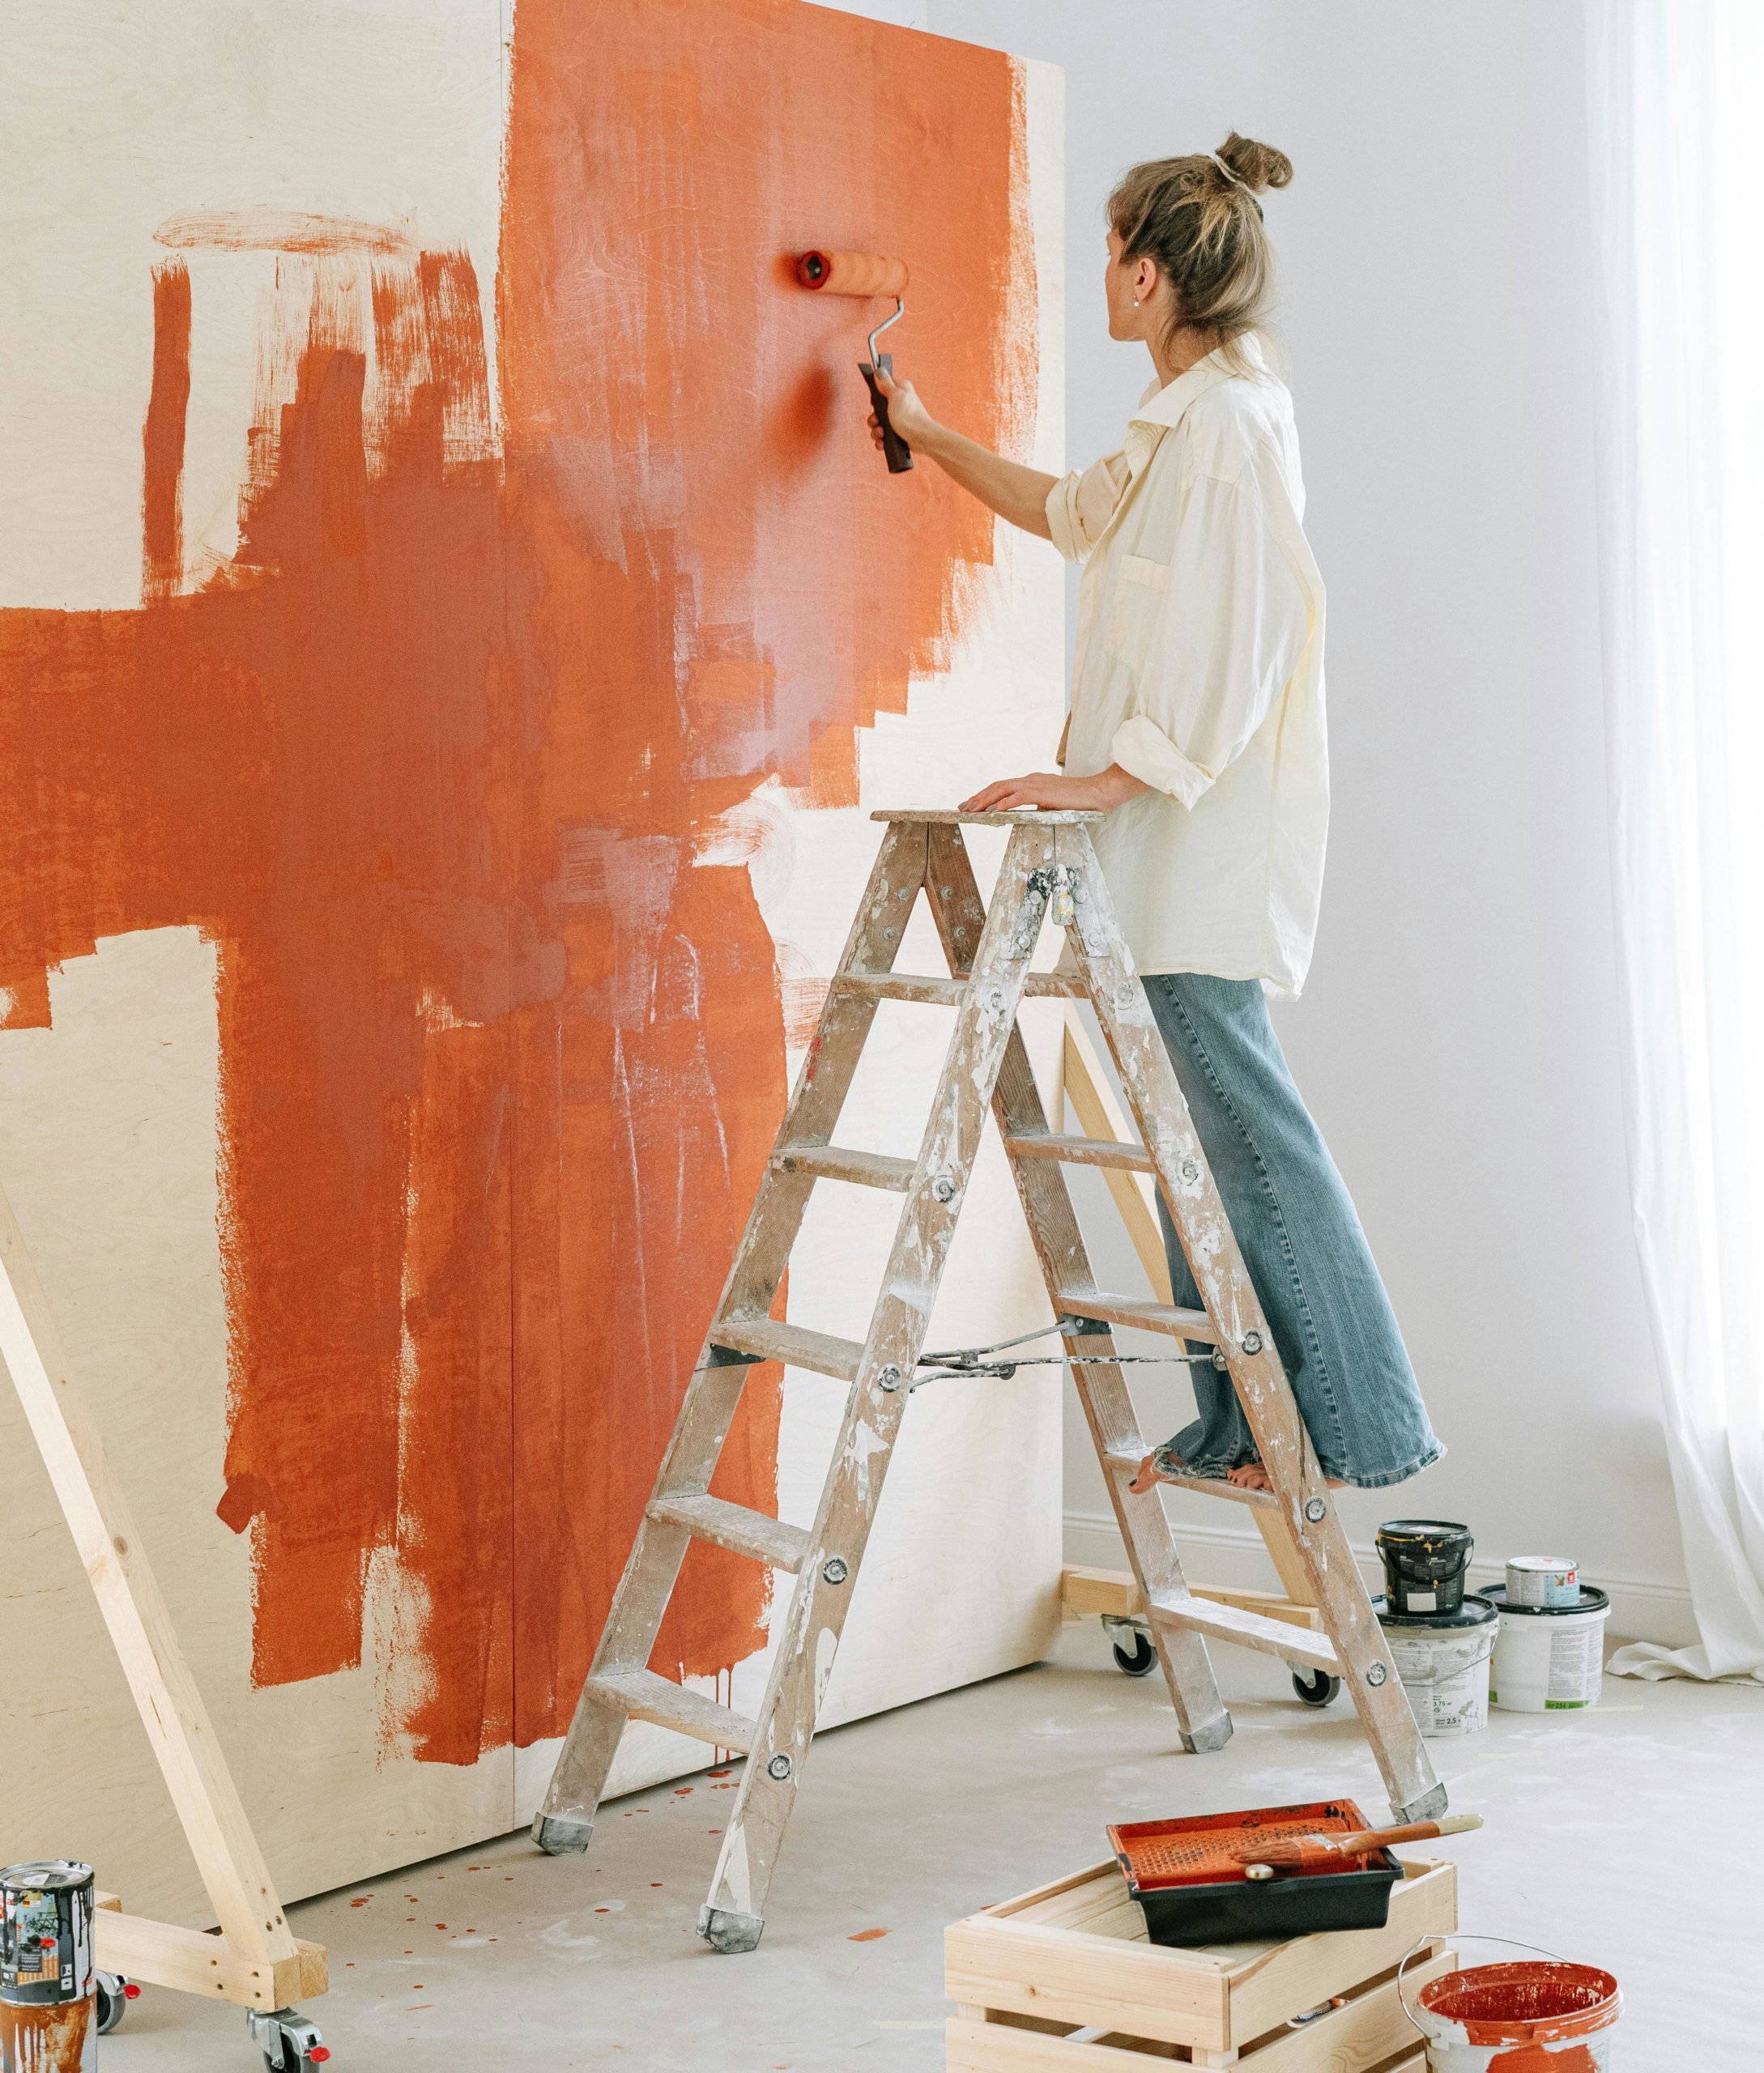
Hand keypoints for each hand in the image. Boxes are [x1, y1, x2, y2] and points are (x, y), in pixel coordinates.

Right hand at [869, 367, 934, 450]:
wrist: (921, 438)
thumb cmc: (910, 416)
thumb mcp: (895, 395)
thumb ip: (885, 383)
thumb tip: (879, 370)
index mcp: (900, 390)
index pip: (882, 388)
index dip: (876, 397)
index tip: (874, 403)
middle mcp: (900, 403)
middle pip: (878, 409)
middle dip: (874, 418)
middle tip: (877, 421)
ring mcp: (899, 418)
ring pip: (880, 423)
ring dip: (876, 430)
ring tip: (881, 434)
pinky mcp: (899, 431)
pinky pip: (884, 435)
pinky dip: (881, 440)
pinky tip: (882, 442)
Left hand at [961, 771, 1132, 812]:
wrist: (1097, 793)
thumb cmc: (1079, 801)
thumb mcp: (1053, 804)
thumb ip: (1038, 806)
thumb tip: (1026, 815)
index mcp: (1032, 782)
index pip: (1003, 786)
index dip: (986, 794)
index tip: (972, 803)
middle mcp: (1031, 780)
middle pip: (998, 786)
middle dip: (978, 796)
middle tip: (963, 807)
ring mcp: (1036, 784)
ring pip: (1004, 789)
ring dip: (985, 799)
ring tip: (972, 809)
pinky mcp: (1043, 792)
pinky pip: (1019, 796)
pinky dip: (1005, 803)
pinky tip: (994, 811)